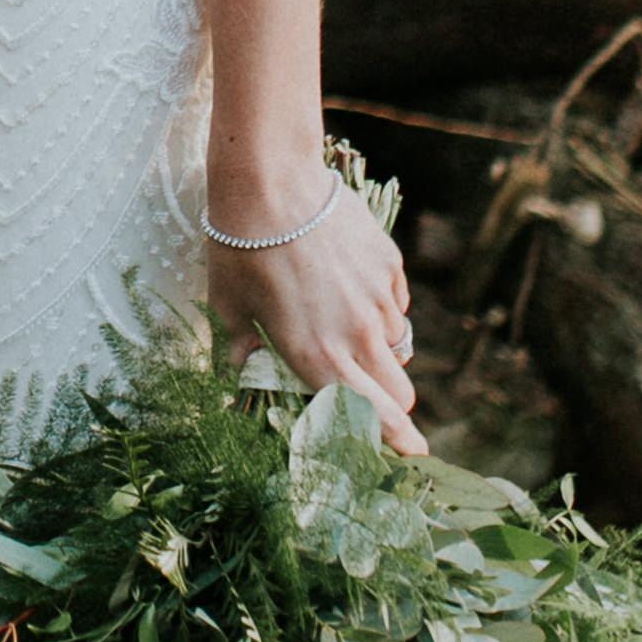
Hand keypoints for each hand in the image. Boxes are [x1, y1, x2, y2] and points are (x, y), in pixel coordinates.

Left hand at [205, 173, 423, 449]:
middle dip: (389, 402)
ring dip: (377, 347)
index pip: (376, 419)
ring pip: (398, 345)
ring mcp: (379, 300)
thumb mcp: (229, 313)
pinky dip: (378, 305)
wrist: (270, 184)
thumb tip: (242, 382)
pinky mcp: (389, 265)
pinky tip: (345, 283)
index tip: (412, 457)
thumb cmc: (239, 252)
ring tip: (337, 320)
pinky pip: (395, 302)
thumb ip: (241, 357)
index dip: (398, 443)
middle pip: (400, 393)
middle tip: (364, 389)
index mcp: (318, 360)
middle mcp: (358, 336)